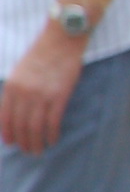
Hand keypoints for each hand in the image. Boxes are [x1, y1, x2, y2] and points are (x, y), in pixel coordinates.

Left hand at [0, 26, 85, 152]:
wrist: (62, 40)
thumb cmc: (42, 54)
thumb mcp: (20, 71)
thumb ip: (16, 91)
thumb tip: (15, 112)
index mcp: (11, 86)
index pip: (5, 117)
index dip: (8, 133)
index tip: (11, 143)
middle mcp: (24, 93)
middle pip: (20, 125)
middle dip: (23, 141)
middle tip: (28, 151)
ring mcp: (41, 95)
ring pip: (35, 127)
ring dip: (36, 142)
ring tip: (39, 150)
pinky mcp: (59, 95)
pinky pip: (53, 121)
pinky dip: (52, 133)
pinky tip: (53, 140)